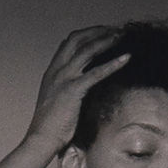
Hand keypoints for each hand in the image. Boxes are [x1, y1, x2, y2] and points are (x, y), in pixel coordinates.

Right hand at [25, 28, 130, 151]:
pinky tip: (126, 58)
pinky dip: (113, 63)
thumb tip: (83, 87)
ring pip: (87, 50)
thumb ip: (68, 89)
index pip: (68, 43)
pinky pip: (96, 72)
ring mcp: (64, 78)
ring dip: (106, 40)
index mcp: (52, 72)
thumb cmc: (50, 125)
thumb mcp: (57, 100)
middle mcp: (57, 70)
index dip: (86, 35)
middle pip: (77, 39)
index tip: (102, 32)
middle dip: (97, 31)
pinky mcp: (73, 89)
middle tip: (115, 30)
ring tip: (122, 36)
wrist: (41, 138)